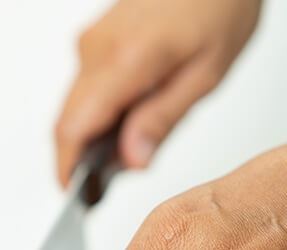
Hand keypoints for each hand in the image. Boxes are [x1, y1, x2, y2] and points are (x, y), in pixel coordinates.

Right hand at [55, 0, 260, 185]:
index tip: (73, 192)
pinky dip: (98, 109)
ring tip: (131, 140)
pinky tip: (129, 111)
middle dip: (82, 155)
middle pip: (68, 121)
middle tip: (112, 174)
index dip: (67, 166)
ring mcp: (90, 41)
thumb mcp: (205, 73)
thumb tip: (131, 161)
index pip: (74, 128)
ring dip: (92, 132)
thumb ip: (162, 120)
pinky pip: (84, 87)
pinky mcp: (92, 39)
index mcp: (125, 60)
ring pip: (74, 105)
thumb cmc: (219, 4)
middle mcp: (96, 49)